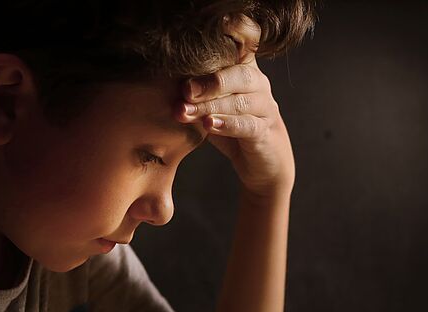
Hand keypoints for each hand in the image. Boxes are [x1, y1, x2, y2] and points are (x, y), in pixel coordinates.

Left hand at [176, 15, 294, 199]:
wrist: (262, 162)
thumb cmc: (232, 128)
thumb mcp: (212, 105)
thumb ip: (196, 93)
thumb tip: (162, 82)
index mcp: (245, 69)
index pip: (243, 42)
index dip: (231, 33)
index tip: (204, 39)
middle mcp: (258, 84)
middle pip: (238, 74)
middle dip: (208, 82)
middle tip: (184, 91)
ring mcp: (265, 107)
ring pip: (239, 101)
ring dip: (210, 107)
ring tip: (186, 112)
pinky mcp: (265, 131)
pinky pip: (247, 125)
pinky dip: (227, 124)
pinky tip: (210, 125)